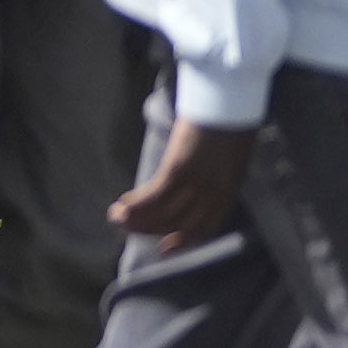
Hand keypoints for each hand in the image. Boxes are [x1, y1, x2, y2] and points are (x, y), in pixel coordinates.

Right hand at [108, 106, 260, 245]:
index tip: (163, 248)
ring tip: (116, 216)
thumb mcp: (229, 154)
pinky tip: (122, 205)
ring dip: (137, 220)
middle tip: (127, 226)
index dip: (183, 241)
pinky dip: (137, 205)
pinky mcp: (180, 169)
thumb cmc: (230, 120)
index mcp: (227, 191)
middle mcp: (213, 194)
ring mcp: (197, 184)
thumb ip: (216, 172)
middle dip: (150, 229)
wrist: (231, 99)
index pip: (204, 227)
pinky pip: (156, 196)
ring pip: (165, 214)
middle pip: (179, 224)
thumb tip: (196, 180)